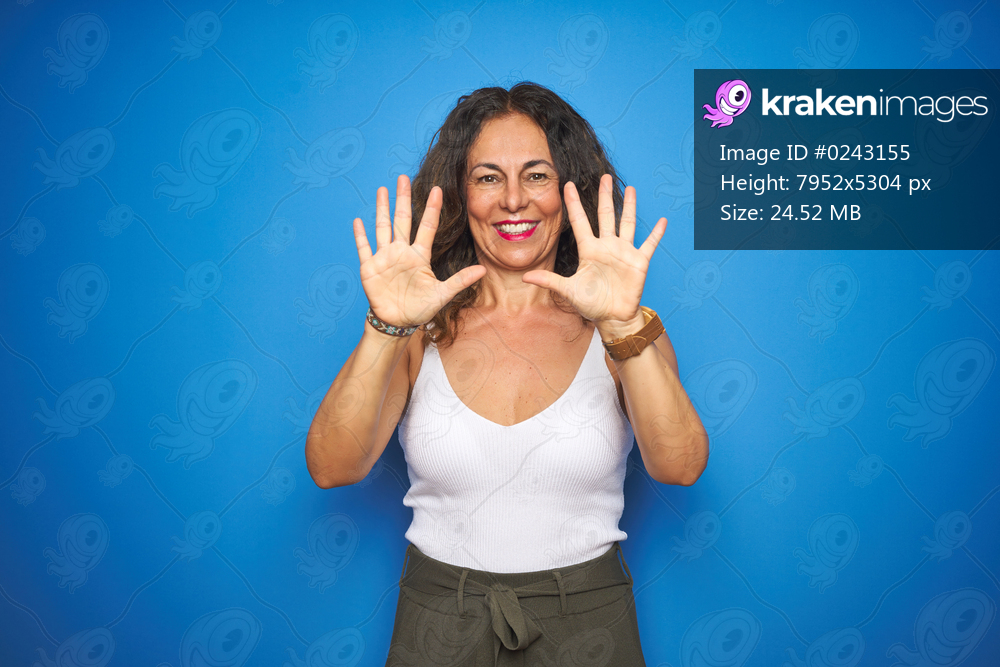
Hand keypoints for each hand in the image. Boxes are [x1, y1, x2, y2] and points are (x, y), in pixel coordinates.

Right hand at [354, 175, 485, 327]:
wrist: (398, 322)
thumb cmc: (420, 308)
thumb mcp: (443, 294)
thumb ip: (461, 280)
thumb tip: (484, 270)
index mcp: (419, 256)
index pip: (426, 227)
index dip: (431, 209)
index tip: (437, 190)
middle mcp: (401, 252)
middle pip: (402, 220)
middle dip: (402, 199)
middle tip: (403, 178)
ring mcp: (385, 258)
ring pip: (382, 228)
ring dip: (381, 209)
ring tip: (382, 190)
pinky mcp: (370, 267)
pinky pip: (364, 248)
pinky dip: (360, 235)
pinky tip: (358, 220)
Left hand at [522, 174, 666, 333]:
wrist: (612, 318)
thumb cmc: (591, 304)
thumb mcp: (568, 290)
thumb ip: (549, 281)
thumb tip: (525, 276)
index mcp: (589, 250)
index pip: (580, 222)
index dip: (573, 204)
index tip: (568, 185)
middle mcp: (606, 246)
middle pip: (605, 215)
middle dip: (605, 196)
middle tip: (604, 177)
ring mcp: (624, 252)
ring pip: (627, 223)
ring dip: (629, 206)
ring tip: (631, 189)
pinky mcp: (639, 261)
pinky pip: (649, 244)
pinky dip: (656, 233)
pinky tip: (662, 221)